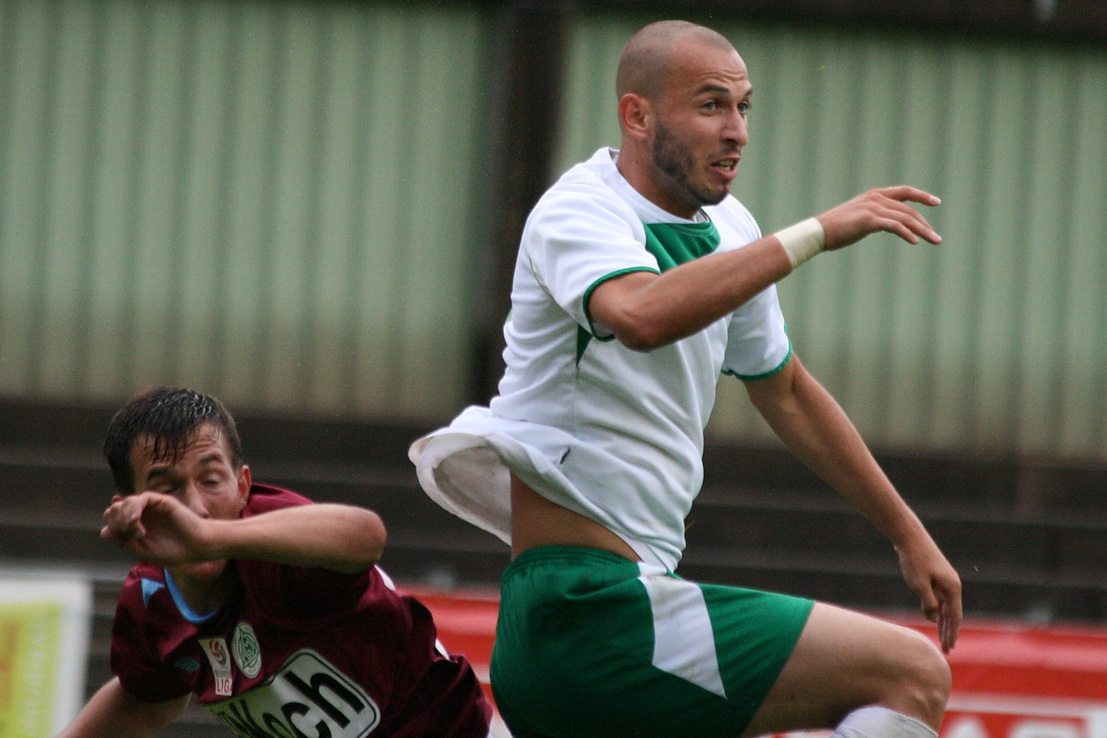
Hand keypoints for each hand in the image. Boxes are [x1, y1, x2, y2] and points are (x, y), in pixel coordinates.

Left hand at [101, 492, 211, 565]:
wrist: (196, 547)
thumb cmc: (173, 551)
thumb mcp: (142, 551)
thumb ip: (124, 541)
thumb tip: (104, 531)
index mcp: (135, 525)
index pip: (111, 518)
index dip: (112, 527)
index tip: (126, 541)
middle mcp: (141, 513)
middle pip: (114, 508)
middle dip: (117, 522)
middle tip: (132, 536)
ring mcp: (151, 506)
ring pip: (125, 502)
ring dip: (125, 518)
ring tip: (138, 532)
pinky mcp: (162, 501)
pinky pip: (141, 498)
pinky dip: (134, 510)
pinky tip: (137, 523)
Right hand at [817, 186, 941, 250]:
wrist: (818, 231)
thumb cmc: (836, 228)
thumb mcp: (859, 217)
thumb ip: (875, 216)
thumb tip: (888, 224)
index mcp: (875, 195)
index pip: (905, 192)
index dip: (922, 196)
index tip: (936, 202)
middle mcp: (876, 198)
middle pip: (909, 210)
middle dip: (924, 224)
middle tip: (936, 238)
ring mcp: (873, 208)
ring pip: (905, 218)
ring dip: (922, 231)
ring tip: (933, 240)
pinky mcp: (869, 220)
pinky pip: (895, 226)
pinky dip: (907, 233)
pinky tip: (914, 241)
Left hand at [896, 536, 961, 652]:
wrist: (909, 537)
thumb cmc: (914, 560)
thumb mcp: (919, 585)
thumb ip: (928, 603)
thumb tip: (932, 617)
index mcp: (952, 588)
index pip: (954, 616)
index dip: (951, 633)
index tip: (949, 647)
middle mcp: (952, 585)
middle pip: (952, 614)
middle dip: (949, 632)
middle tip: (947, 650)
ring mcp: (944, 581)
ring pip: (945, 607)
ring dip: (943, 623)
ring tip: (941, 639)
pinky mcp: (935, 577)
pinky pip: (938, 599)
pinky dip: (936, 610)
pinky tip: (932, 618)